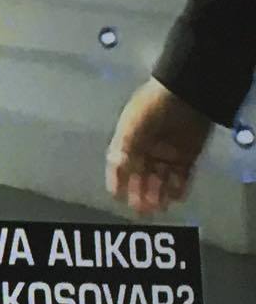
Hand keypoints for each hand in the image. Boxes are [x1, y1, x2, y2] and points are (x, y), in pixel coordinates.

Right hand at [106, 77, 213, 214]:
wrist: (186, 94)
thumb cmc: (152, 108)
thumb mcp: (132, 127)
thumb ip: (125, 149)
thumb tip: (117, 167)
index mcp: (128, 141)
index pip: (119, 165)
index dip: (117, 180)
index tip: (117, 196)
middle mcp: (146, 149)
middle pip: (140, 176)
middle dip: (139, 192)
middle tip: (141, 209)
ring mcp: (167, 153)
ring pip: (160, 179)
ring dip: (158, 194)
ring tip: (158, 206)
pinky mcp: (187, 156)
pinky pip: (181, 176)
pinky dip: (178, 188)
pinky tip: (175, 197)